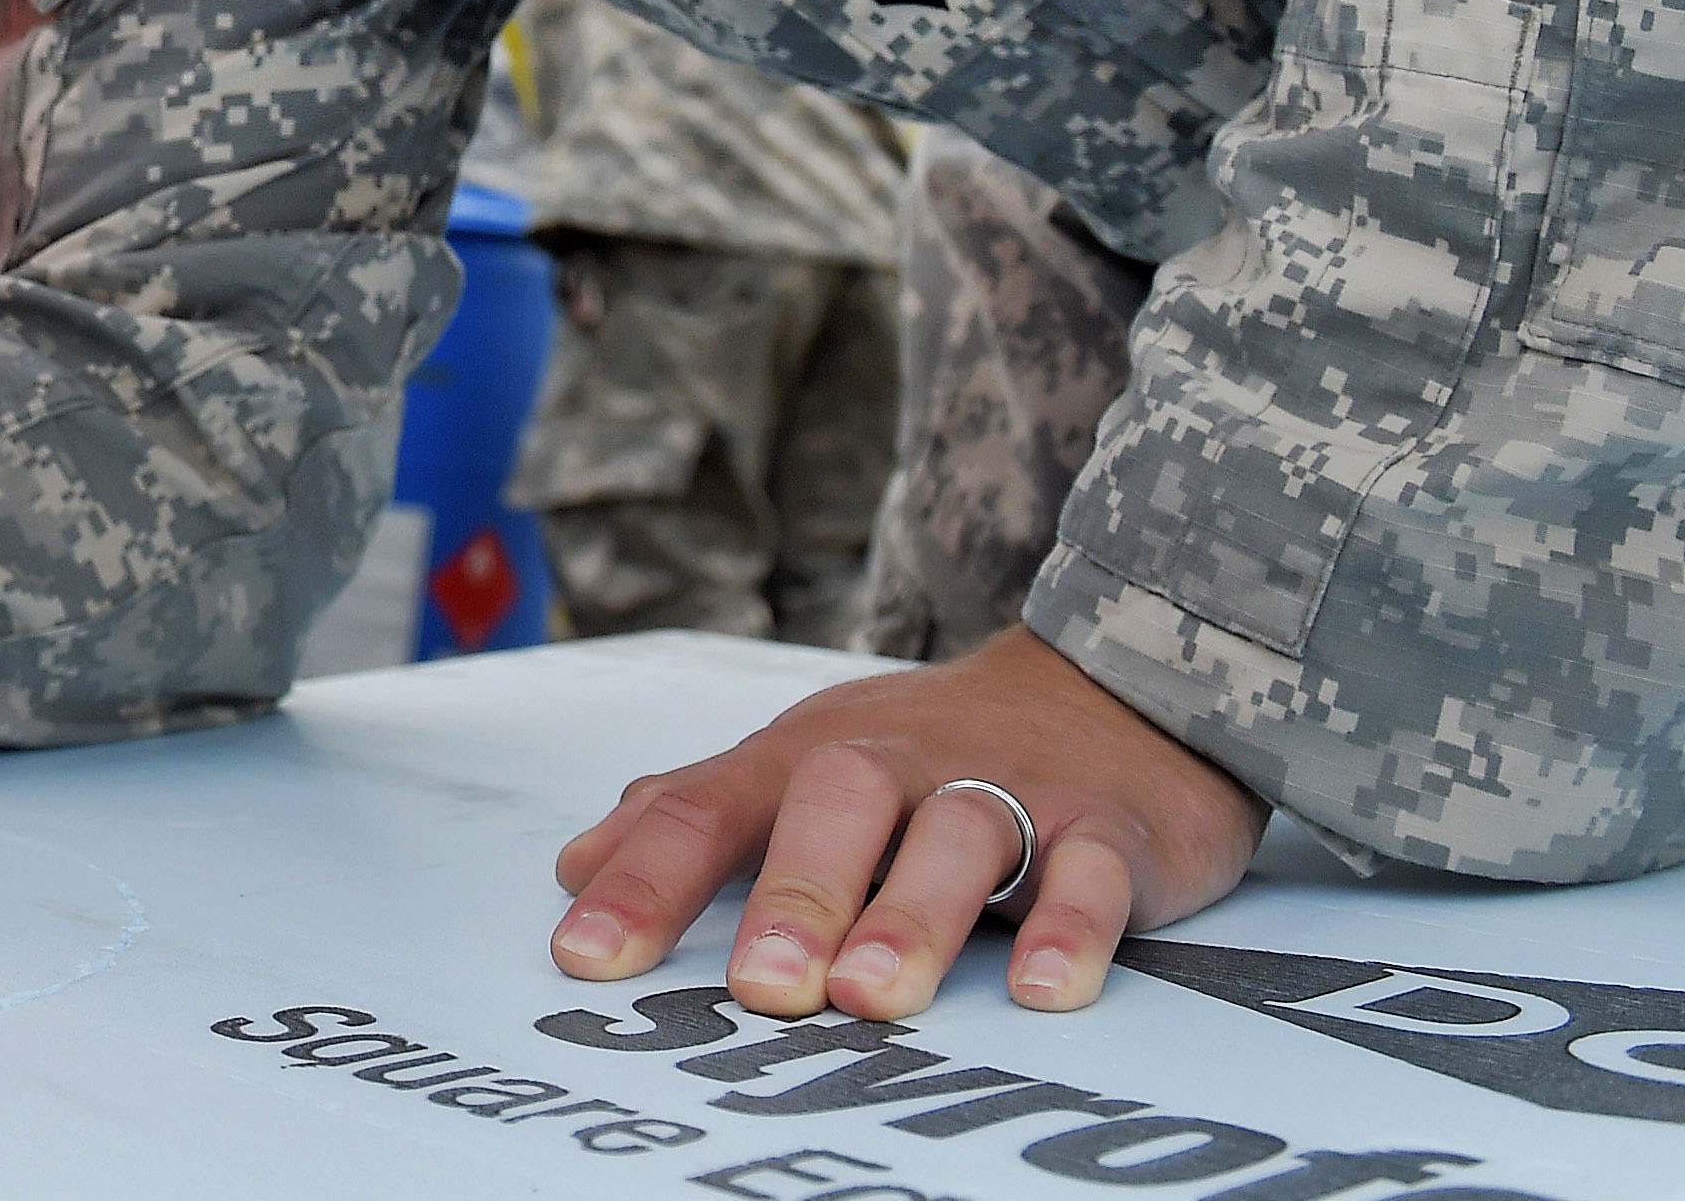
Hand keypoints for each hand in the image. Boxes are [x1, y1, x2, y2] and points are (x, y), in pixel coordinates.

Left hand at [547, 626, 1263, 1016]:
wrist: (1108, 689)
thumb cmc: (924, 752)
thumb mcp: (800, 766)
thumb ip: (694, 815)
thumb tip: (576, 866)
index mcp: (806, 755)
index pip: (707, 807)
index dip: (644, 881)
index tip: (585, 957)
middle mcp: (898, 762)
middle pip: (834, 804)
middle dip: (794, 895)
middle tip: (761, 987)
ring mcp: (1007, 789)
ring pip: (960, 832)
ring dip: (914, 914)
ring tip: (874, 996)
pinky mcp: (1105, 829)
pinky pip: (1090, 872)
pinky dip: (1071, 929)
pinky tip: (1044, 989)